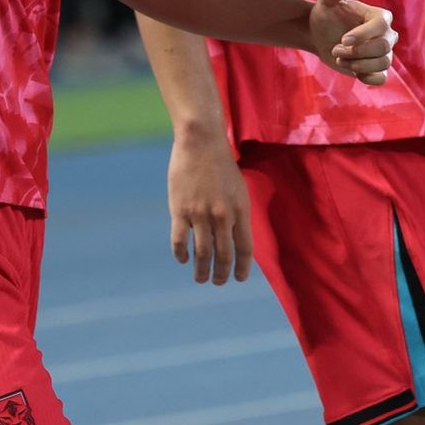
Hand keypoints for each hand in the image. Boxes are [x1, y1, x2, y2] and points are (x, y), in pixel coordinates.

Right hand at [168, 134, 251, 284]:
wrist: (200, 142)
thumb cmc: (221, 164)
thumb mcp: (238, 189)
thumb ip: (237, 213)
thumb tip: (233, 237)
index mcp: (240, 210)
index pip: (244, 248)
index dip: (242, 267)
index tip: (239, 278)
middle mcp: (222, 216)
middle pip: (224, 255)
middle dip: (221, 274)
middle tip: (217, 282)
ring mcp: (200, 214)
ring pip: (202, 253)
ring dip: (202, 270)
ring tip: (200, 278)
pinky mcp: (180, 210)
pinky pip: (180, 240)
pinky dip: (181, 254)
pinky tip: (182, 259)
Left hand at [310, 0, 393, 85]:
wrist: (320, 35)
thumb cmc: (326, 16)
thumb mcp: (325, 3)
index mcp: (379, 16)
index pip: (380, 26)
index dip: (363, 35)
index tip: (343, 40)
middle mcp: (387, 34)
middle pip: (383, 47)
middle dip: (357, 52)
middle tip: (336, 50)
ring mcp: (383, 52)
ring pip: (383, 63)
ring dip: (358, 64)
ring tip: (339, 59)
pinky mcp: (376, 68)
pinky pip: (382, 77)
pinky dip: (369, 78)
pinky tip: (354, 73)